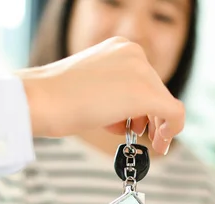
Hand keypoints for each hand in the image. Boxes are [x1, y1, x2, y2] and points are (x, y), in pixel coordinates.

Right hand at [16, 37, 182, 154]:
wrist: (40, 99)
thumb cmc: (55, 98)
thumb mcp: (91, 85)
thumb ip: (114, 91)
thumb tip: (132, 112)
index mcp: (120, 47)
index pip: (143, 78)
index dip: (143, 103)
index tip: (137, 121)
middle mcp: (135, 53)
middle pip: (156, 90)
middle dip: (147, 115)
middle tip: (135, 133)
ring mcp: (142, 71)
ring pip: (164, 103)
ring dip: (152, 123)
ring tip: (123, 133)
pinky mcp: (147, 93)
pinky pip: (174, 114)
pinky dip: (171, 131)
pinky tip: (161, 144)